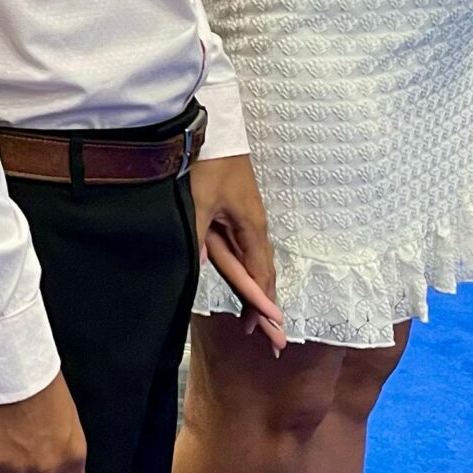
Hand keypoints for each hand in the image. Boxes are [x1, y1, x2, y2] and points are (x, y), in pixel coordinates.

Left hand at [191, 153, 287, 355]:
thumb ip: (198, 235)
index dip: (263, 307)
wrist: (213, 129)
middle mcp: (252, 229)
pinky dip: (242, 275)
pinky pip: (239, 252)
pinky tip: (242, 287)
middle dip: (265, 310)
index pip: (260, 277)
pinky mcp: (232, 215)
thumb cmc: (209, 162)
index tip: (272, 334)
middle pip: (260, 277)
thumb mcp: (199, 200)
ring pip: (250, 267)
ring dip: (254, 295)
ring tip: (258, 325)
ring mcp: (243, 223)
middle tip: (275, 343)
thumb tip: (201, 266)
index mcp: (251, 228)